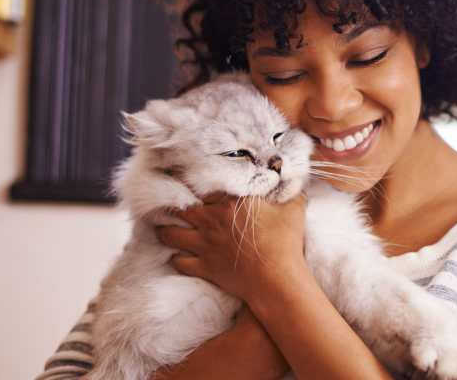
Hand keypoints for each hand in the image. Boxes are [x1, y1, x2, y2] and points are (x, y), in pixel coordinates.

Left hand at [156, 192, 307, 305]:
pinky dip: (176, 258)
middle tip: (165, 201)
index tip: (185, 178)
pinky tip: (176, 256)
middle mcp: (211, 219)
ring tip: (162, 228)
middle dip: (171, 205)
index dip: (192, 182)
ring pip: (171, 235)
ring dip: (165, 231)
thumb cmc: (285, 241)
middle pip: (180, 209)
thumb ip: (290, 192)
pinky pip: (180, 261)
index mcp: (230, 201)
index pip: (202, 185)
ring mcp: (205, 244)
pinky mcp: (205, 267)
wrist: (276, 279)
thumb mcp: (293, 208)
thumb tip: (295, 180)